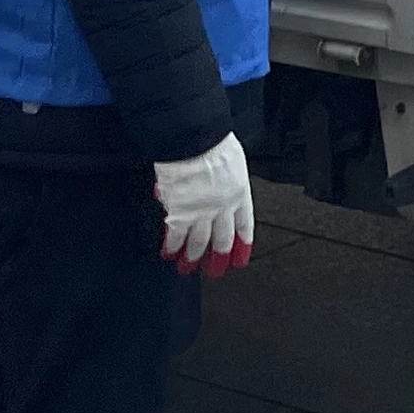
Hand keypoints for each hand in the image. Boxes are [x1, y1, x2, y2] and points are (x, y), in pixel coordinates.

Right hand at [152, 133, 256, 274]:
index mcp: (240, 193)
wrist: (194, 141)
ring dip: (193, 256)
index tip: (240, 257)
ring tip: (188, 267)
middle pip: (223, 239)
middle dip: (219, 257)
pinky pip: (175, 236)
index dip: (242, 243)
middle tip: (216, 271)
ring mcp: (202, 213)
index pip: (244, 225)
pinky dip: (172, 246)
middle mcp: (223, 208)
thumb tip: (225, 185)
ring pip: (199, 242)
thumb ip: (230, 179)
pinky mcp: (180, 214)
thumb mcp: (234, 161)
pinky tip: (169, 253)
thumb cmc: (212, 143)